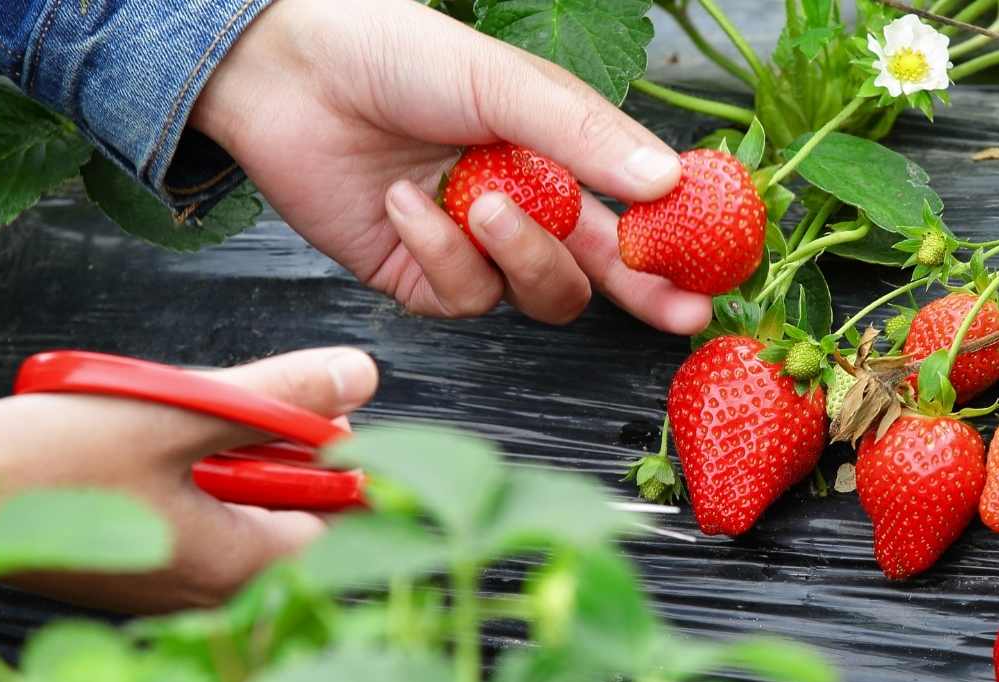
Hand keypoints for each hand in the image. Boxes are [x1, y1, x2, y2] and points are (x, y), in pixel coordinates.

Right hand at [0, 348, 378, 612]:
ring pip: (238, 506)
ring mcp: (169, 579)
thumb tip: (359, 375)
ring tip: (175, 413)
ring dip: (226, 454)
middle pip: (290, 512)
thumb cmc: (50, 461)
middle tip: (229, 402)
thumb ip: (278, 399)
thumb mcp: (179, 411)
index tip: (313, 413)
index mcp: (236, 566)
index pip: (338, 519)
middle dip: (276, 450)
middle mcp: (208, 590)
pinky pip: (192, 512)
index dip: (339, 459)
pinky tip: (148, 436)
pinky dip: (186, 470)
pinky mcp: (135, 561)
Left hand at [192, 0, 710, 333]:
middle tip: (676, 310)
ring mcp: (471, 244)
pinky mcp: (417, 275)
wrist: (284, 70)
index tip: (714, 265)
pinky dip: (437, 253)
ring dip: (516, 253)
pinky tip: (406, 203)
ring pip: (537, 291)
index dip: (675, 242)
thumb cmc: (393, 54)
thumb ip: (585, 135)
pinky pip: (461, 297)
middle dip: (641, 292)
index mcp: (556, 150)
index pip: (633, 208)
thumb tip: (664, 180)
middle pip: (600, 269)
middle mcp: (522, 201)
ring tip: (477, 202)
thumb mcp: (504, 81)